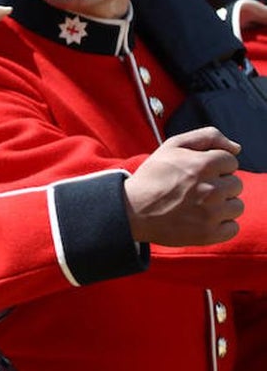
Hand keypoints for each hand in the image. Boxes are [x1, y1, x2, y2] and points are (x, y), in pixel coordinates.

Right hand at [125, 126, 242, 245]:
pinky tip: (201, 219)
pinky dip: (220, 225)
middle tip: (195, 189)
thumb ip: (207, 136)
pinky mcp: (208, 234)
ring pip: (236, 206)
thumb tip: (237, 148)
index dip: (214, 165)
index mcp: (203, 164)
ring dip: (222, 205)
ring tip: (198, 204)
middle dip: (219, 184)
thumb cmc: (153, 176)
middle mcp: (210, 189)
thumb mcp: (172, 146)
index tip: (197, 172)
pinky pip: (232, 228)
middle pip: (236, 184)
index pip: (231, 162)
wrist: (132, 209)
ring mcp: (211, 214)